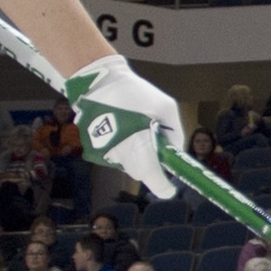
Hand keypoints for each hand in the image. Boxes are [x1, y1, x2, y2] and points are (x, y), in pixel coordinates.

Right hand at [62, 55, 183, 200]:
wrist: (97, 82)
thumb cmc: (135, 93)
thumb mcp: (167, 107)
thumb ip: (175, 134)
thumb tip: (174, 152)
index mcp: (140, 145)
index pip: (154, 179)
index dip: (164, 187)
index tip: (170, 188)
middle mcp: (121, 155)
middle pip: (142, 173)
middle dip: (151, 165)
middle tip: (154, 143)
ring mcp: (105, 155)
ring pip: (128, 165)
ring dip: (136, 155)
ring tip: (134, 129)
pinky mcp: (95, 151)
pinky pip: (116, 157)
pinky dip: (122, 149)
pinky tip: (120, 129)